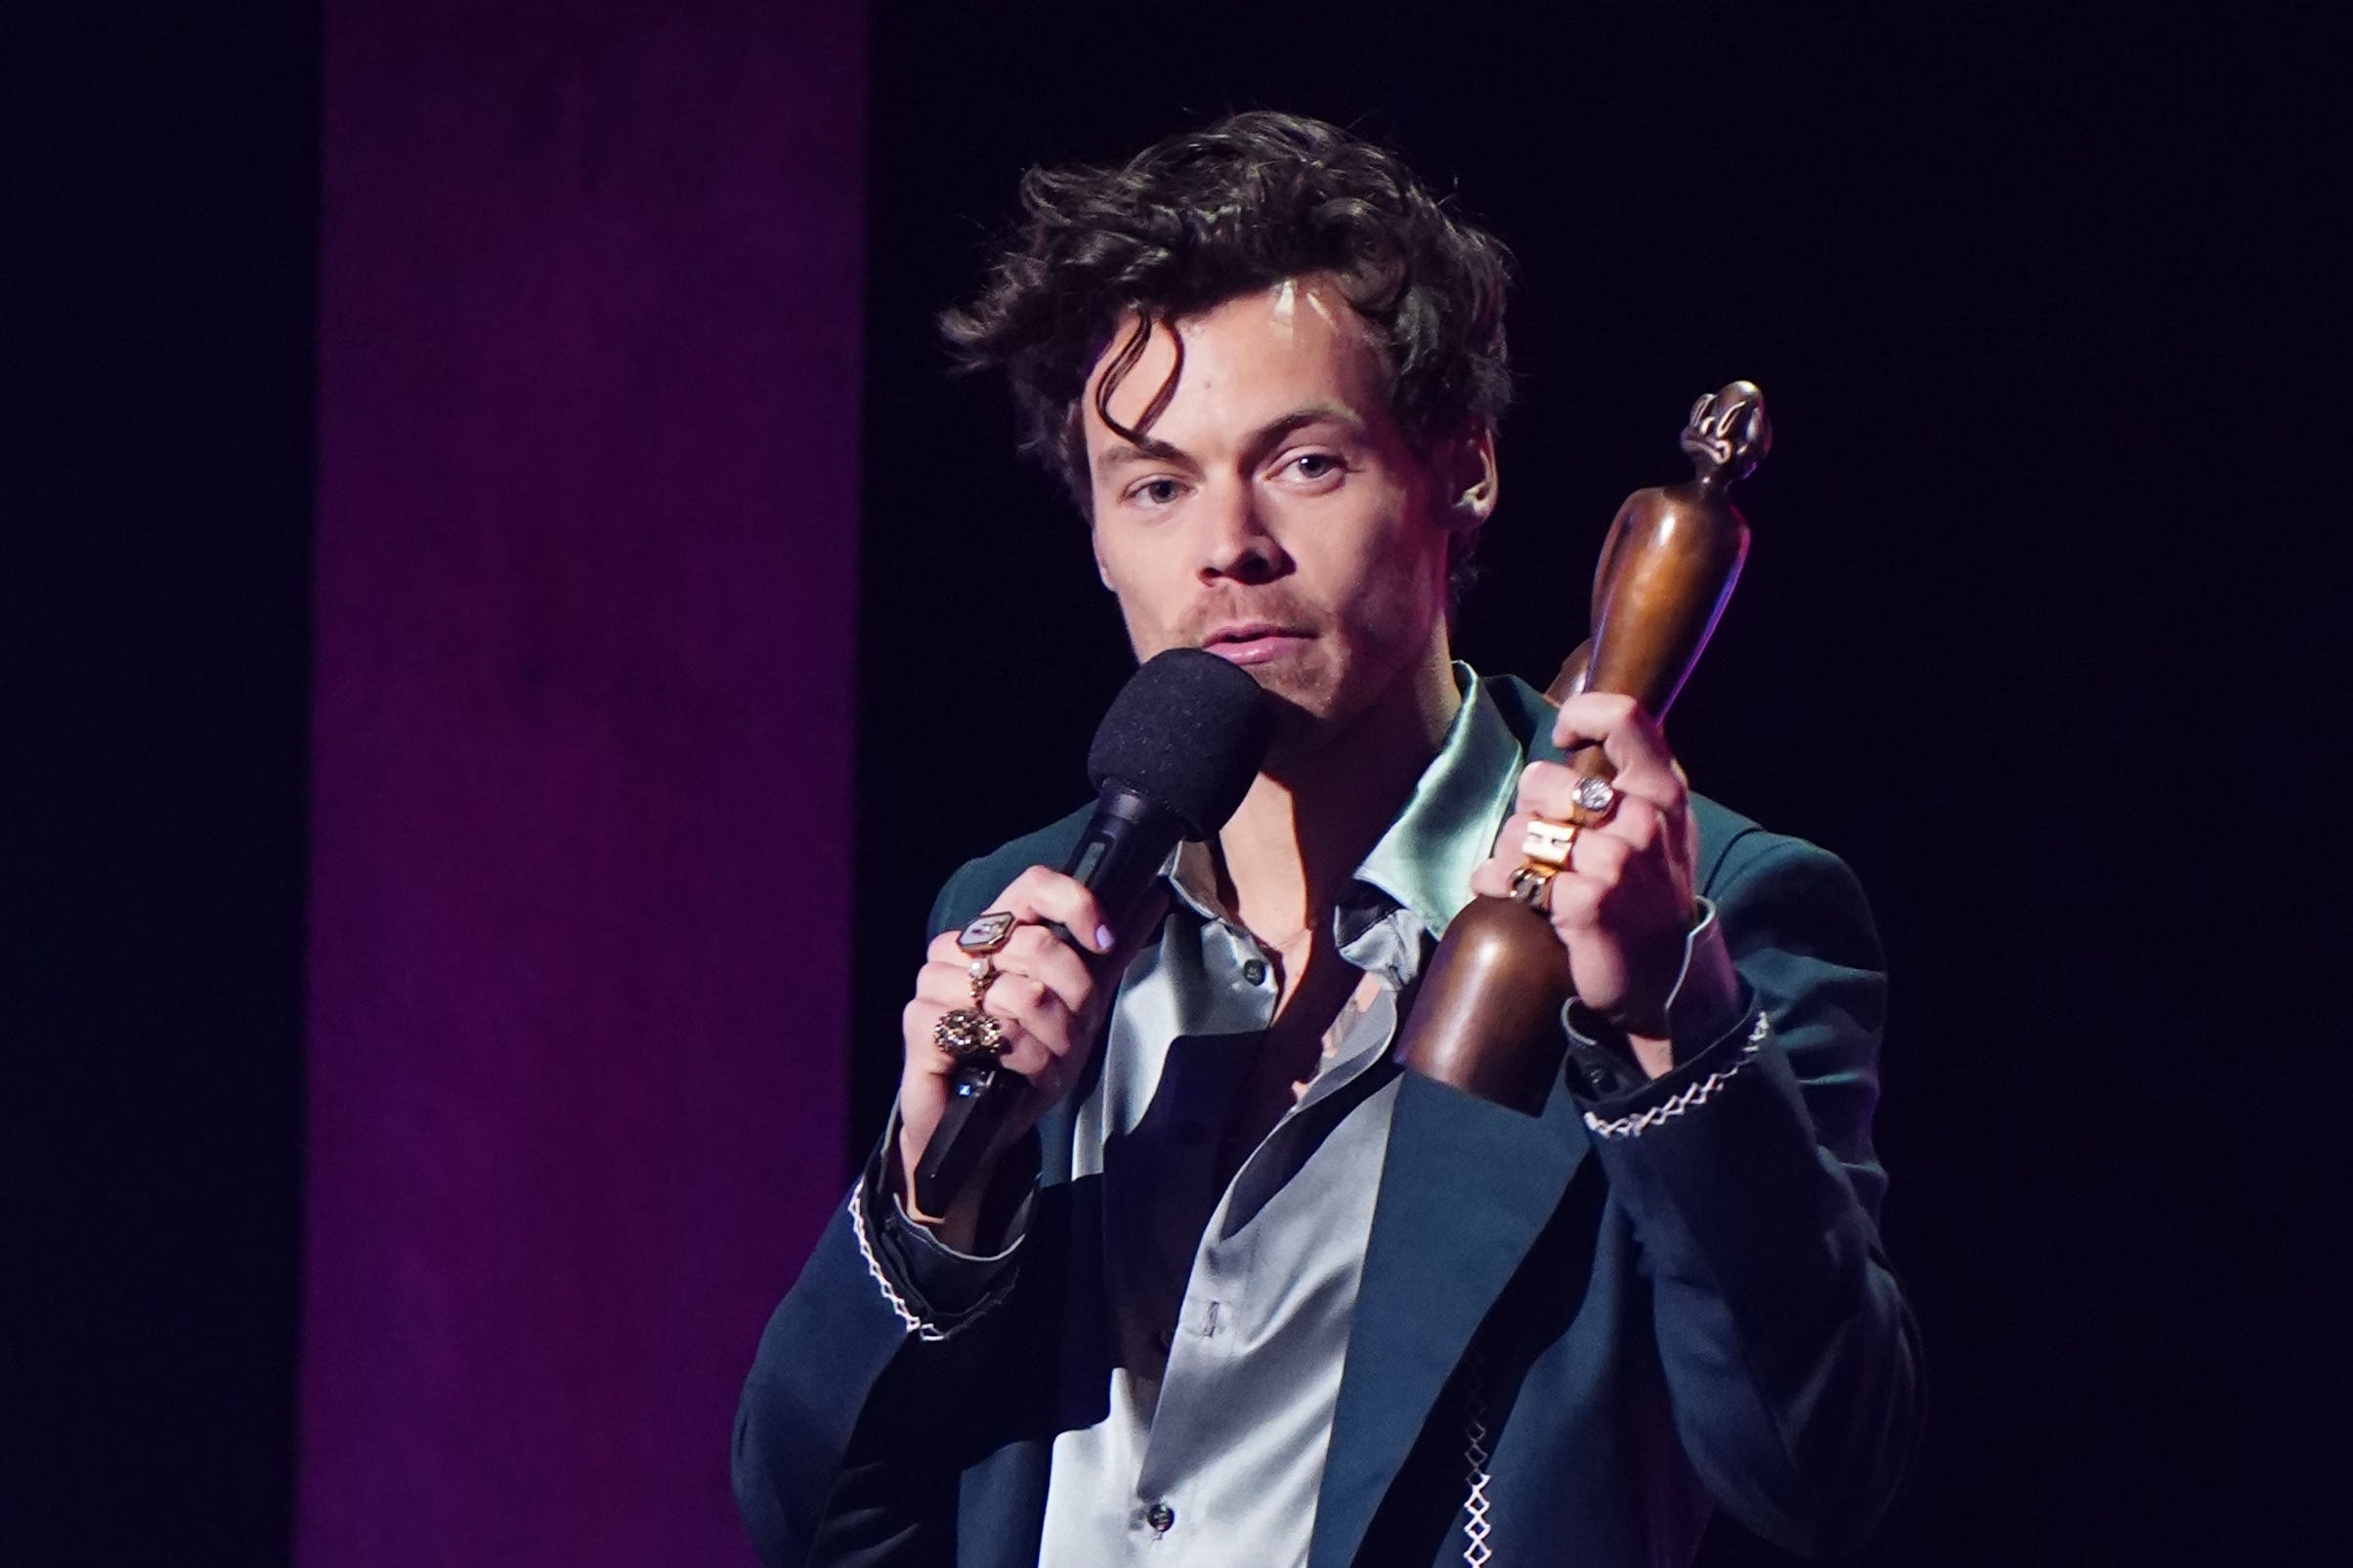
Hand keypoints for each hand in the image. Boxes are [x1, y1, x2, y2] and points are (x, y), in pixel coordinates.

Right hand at [894, 866, 1136, 1229]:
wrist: (979, 1130)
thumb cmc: (1024, 1062)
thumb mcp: (1079, 1009)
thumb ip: (1111, 955)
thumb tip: (1154, 898)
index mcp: (996, 933)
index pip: (1033, 886)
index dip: (1075, 905)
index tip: (1103, 941)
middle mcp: (959, 947)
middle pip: (1037, 945)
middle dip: (1074, 1000)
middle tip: (1072, 1034)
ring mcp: (933, 982)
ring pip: (1019, 993)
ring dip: (1050, 1038)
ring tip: (1046, 1060)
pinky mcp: (920, 1021)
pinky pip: (991, 1030)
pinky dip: (1023, 1059)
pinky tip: (1017, 1074)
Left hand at [1468, 693, 1704, 1046]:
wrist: (1668, 980)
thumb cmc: (1651, 897)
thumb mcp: (1661, 829)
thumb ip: (1628, 783)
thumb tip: (1571, 735)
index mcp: (1664, 791)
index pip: (1623, 718)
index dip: (1580, 715)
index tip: (1562, 739)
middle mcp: (1643, 820)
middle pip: (1541, 780)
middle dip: (1526, 811)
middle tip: (1540, 841)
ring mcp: (1616, 861)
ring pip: (1518, 831)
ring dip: (1508, 855)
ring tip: (1527, 873)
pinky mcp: (1585, 902)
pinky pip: (1512, 875)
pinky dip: (1498, 884)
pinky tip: (1510, 894)